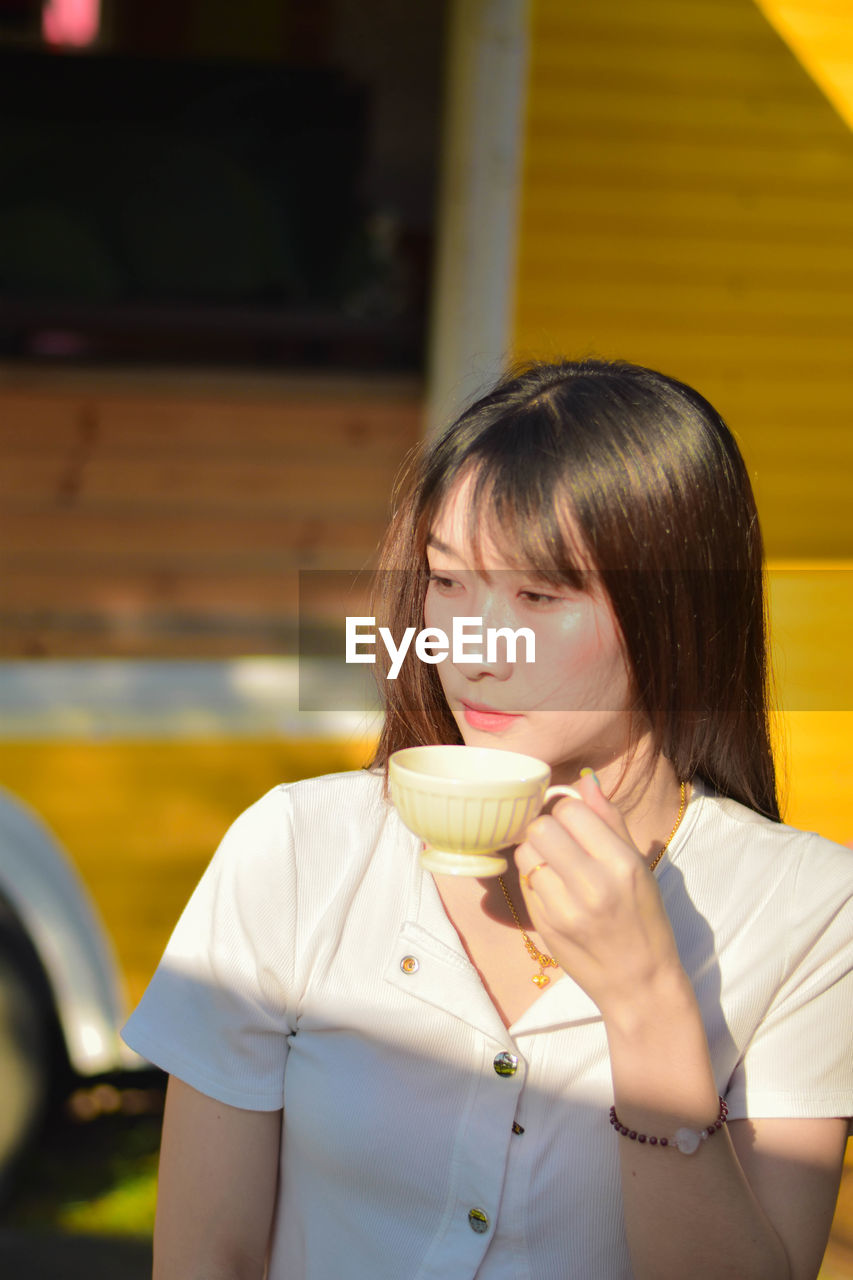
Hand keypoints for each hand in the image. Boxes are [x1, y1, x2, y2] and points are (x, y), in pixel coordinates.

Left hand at [514, 772, 684, 1018]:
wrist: (640, 983)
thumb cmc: (645, 919)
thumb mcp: (639, 866)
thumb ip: (610, 821)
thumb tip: (584, 780)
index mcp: (622, 864)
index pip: (571, 810)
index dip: (567, 810)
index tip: (574, 822)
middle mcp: (592, 885)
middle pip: (540, 828)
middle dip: (546, 827)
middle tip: (559, 841)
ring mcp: (565, 909)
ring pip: (525, 853)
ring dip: (536, 852)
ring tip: (555, 864)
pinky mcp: (545, 926)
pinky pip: (524, 883)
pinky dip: (534, 879)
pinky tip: (554, 889)